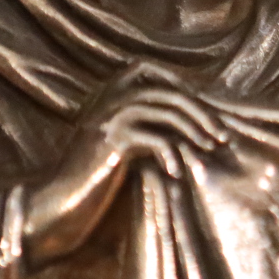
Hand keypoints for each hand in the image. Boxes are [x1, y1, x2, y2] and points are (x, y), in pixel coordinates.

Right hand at [23, 63, 230, 265]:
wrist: (57, 206)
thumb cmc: (92, 182)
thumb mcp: (119, 147)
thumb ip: (145, 129)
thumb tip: (192, 126)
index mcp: (108, 96)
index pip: (152, 73)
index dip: (183, 88)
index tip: (205, 114)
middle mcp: (108, 100)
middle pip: (167, 91)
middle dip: (200, 111)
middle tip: (222, 135)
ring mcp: (110, 118)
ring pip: (166, 109)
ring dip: (195, 129)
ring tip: (210, 149)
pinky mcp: (113, 141)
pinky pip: (157, 139)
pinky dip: (172, 155)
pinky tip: (177, 173)